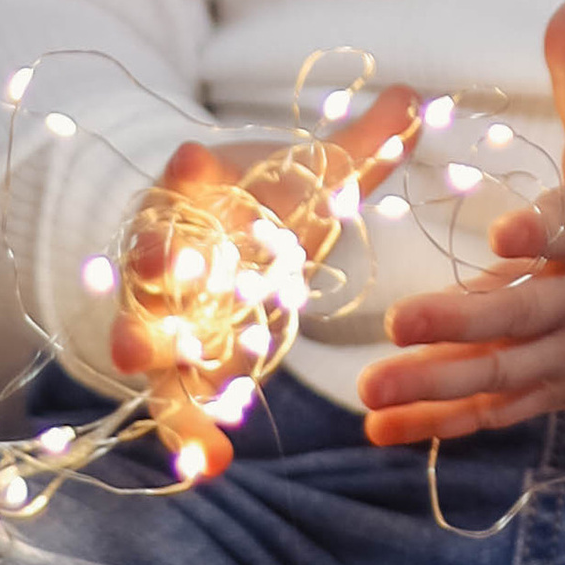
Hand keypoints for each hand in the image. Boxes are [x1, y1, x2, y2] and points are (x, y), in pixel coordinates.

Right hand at [110, 90, 420, 476]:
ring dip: (155, 359)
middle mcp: (170, 253)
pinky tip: (211, 466)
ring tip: (157, 384)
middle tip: (154, 290)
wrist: (215, 244)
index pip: (186, 178)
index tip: (193, 160)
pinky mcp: (174, 367)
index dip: (190, 170)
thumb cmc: (263, 206)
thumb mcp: (310, 179)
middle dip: (153, 275)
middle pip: (153, 266)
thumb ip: (360, 147)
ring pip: (150, 340)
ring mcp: (163, 316)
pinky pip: (174, 403)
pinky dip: (188, 436)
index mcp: (198, 196)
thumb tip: (413, 97)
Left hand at [357, 0, 564, 448]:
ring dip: (443, 386)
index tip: (503, 230)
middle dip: (465, 324)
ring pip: (512, 373)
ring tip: (373, 392)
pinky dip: (450, 422)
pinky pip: (508, 409)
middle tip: (397, 325)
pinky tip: (389, 430)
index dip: (544, 230)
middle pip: (532, 314)